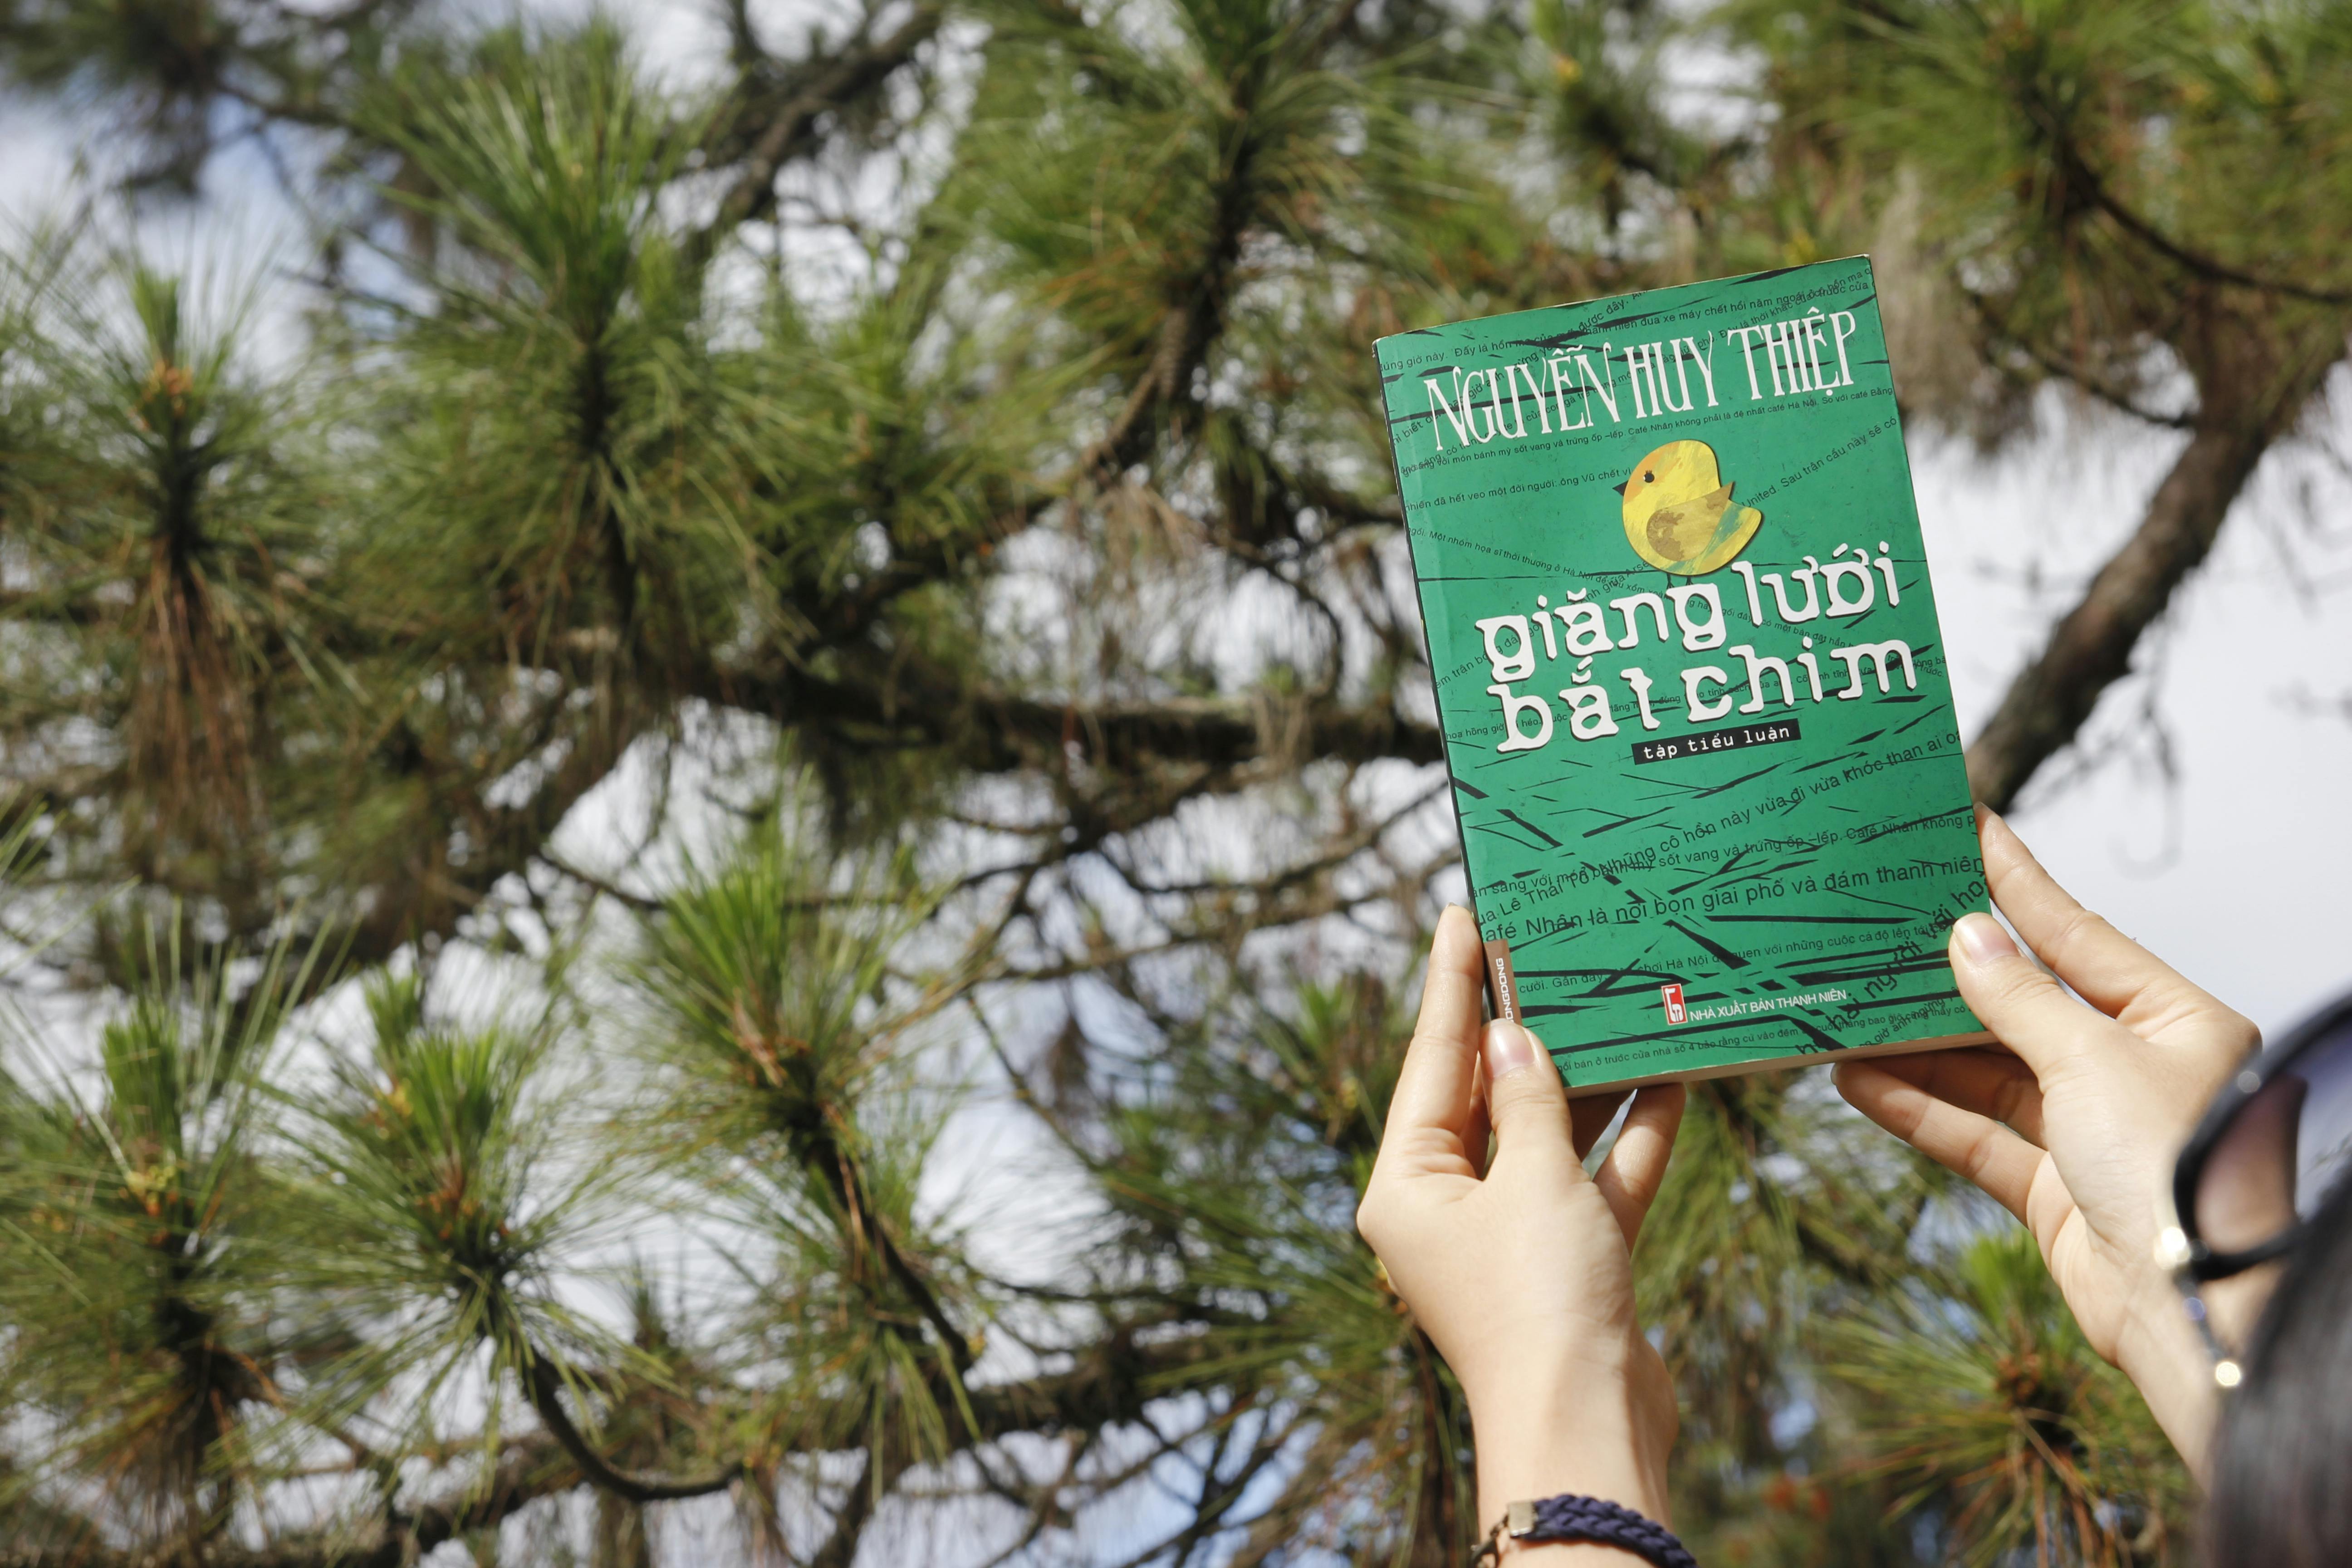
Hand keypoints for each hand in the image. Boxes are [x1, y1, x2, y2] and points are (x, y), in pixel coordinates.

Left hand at [1357, 905, 1685, 1557]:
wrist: (1589, 1425)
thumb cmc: (1541, 1301)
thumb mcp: (1533, 1179)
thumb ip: (1530, 1101)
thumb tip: (1514, 1037)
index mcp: (1404, 1184)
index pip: (1430, 1061)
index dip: (1451, 985)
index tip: (1460, 917)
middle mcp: (1446, 1206)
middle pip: (1485, 1094)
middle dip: (1522, 1028)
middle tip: (1541, 945)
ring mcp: (1508, 1236)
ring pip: (1547, 1134)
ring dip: (1589, 1079)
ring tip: (1616, 1002)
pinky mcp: (1567, 1261)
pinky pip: (1594, 1180)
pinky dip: (1629, 1138)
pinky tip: (1670, 1080)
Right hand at [1833, 808, 2260, 1476]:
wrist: (2193, 1310)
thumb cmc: (2176, 1173)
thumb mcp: (2093, 1059)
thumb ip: (2019, 1000)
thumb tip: (1966, 939)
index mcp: (2174, 1020)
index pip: (2077, 933)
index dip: (2017, 882)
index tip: (1968, 827)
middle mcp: (2135, 1069)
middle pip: (2024, 1003)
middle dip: (1950, 971)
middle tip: (1885, 919)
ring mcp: (2090, 1130)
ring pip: (1987, 1070)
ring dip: (1917, 1046)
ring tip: (1850, 1007)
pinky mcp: (2053, 1189)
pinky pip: (1973, 1134)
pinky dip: (1918, 1108)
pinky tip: (1858, 1081)